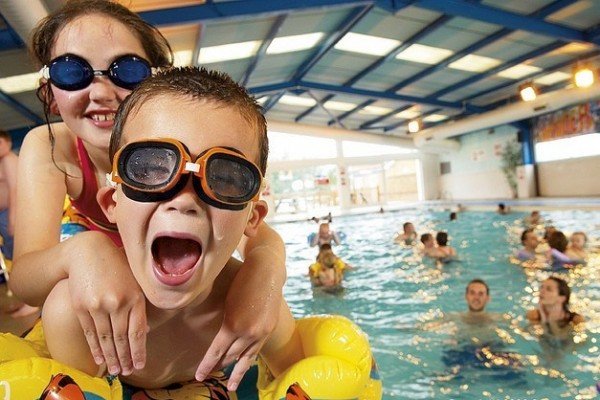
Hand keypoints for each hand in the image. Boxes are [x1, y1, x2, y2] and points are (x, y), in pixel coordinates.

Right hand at [67, 232, 146, 375]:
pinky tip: (99, 358)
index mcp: (135, 298)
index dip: (139, 351)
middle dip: (125, 358)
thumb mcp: (134, 283)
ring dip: (111, 357)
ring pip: (106, 339)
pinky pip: (90, 333)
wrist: (88, 252)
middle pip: (122, 339)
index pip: (138, 332)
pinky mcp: (81, 307)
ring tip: (115, 370)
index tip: (140, 365)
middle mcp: (117, 303)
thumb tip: (145, 331)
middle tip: (127, 372)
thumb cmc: (116, 267)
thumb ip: (140, 306)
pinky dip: (95, 348)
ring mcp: (98, 306)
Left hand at [195, 272, 280, 390]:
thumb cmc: (242, 281)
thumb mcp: (227, 301)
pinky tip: (244, 365)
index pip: (216, 352)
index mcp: (233, 325)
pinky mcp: (269, 330)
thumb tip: (219, 339)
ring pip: (246, 358)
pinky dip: (249, 360)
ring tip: (231, 386)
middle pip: (230, 357)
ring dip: (237, 372)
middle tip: (209, 376)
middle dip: (219, 367)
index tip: (199, 376)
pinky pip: (256, 350)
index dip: (207, 365)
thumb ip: (225, 323)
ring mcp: (261, 333)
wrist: (267, 271)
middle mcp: (248, 333)